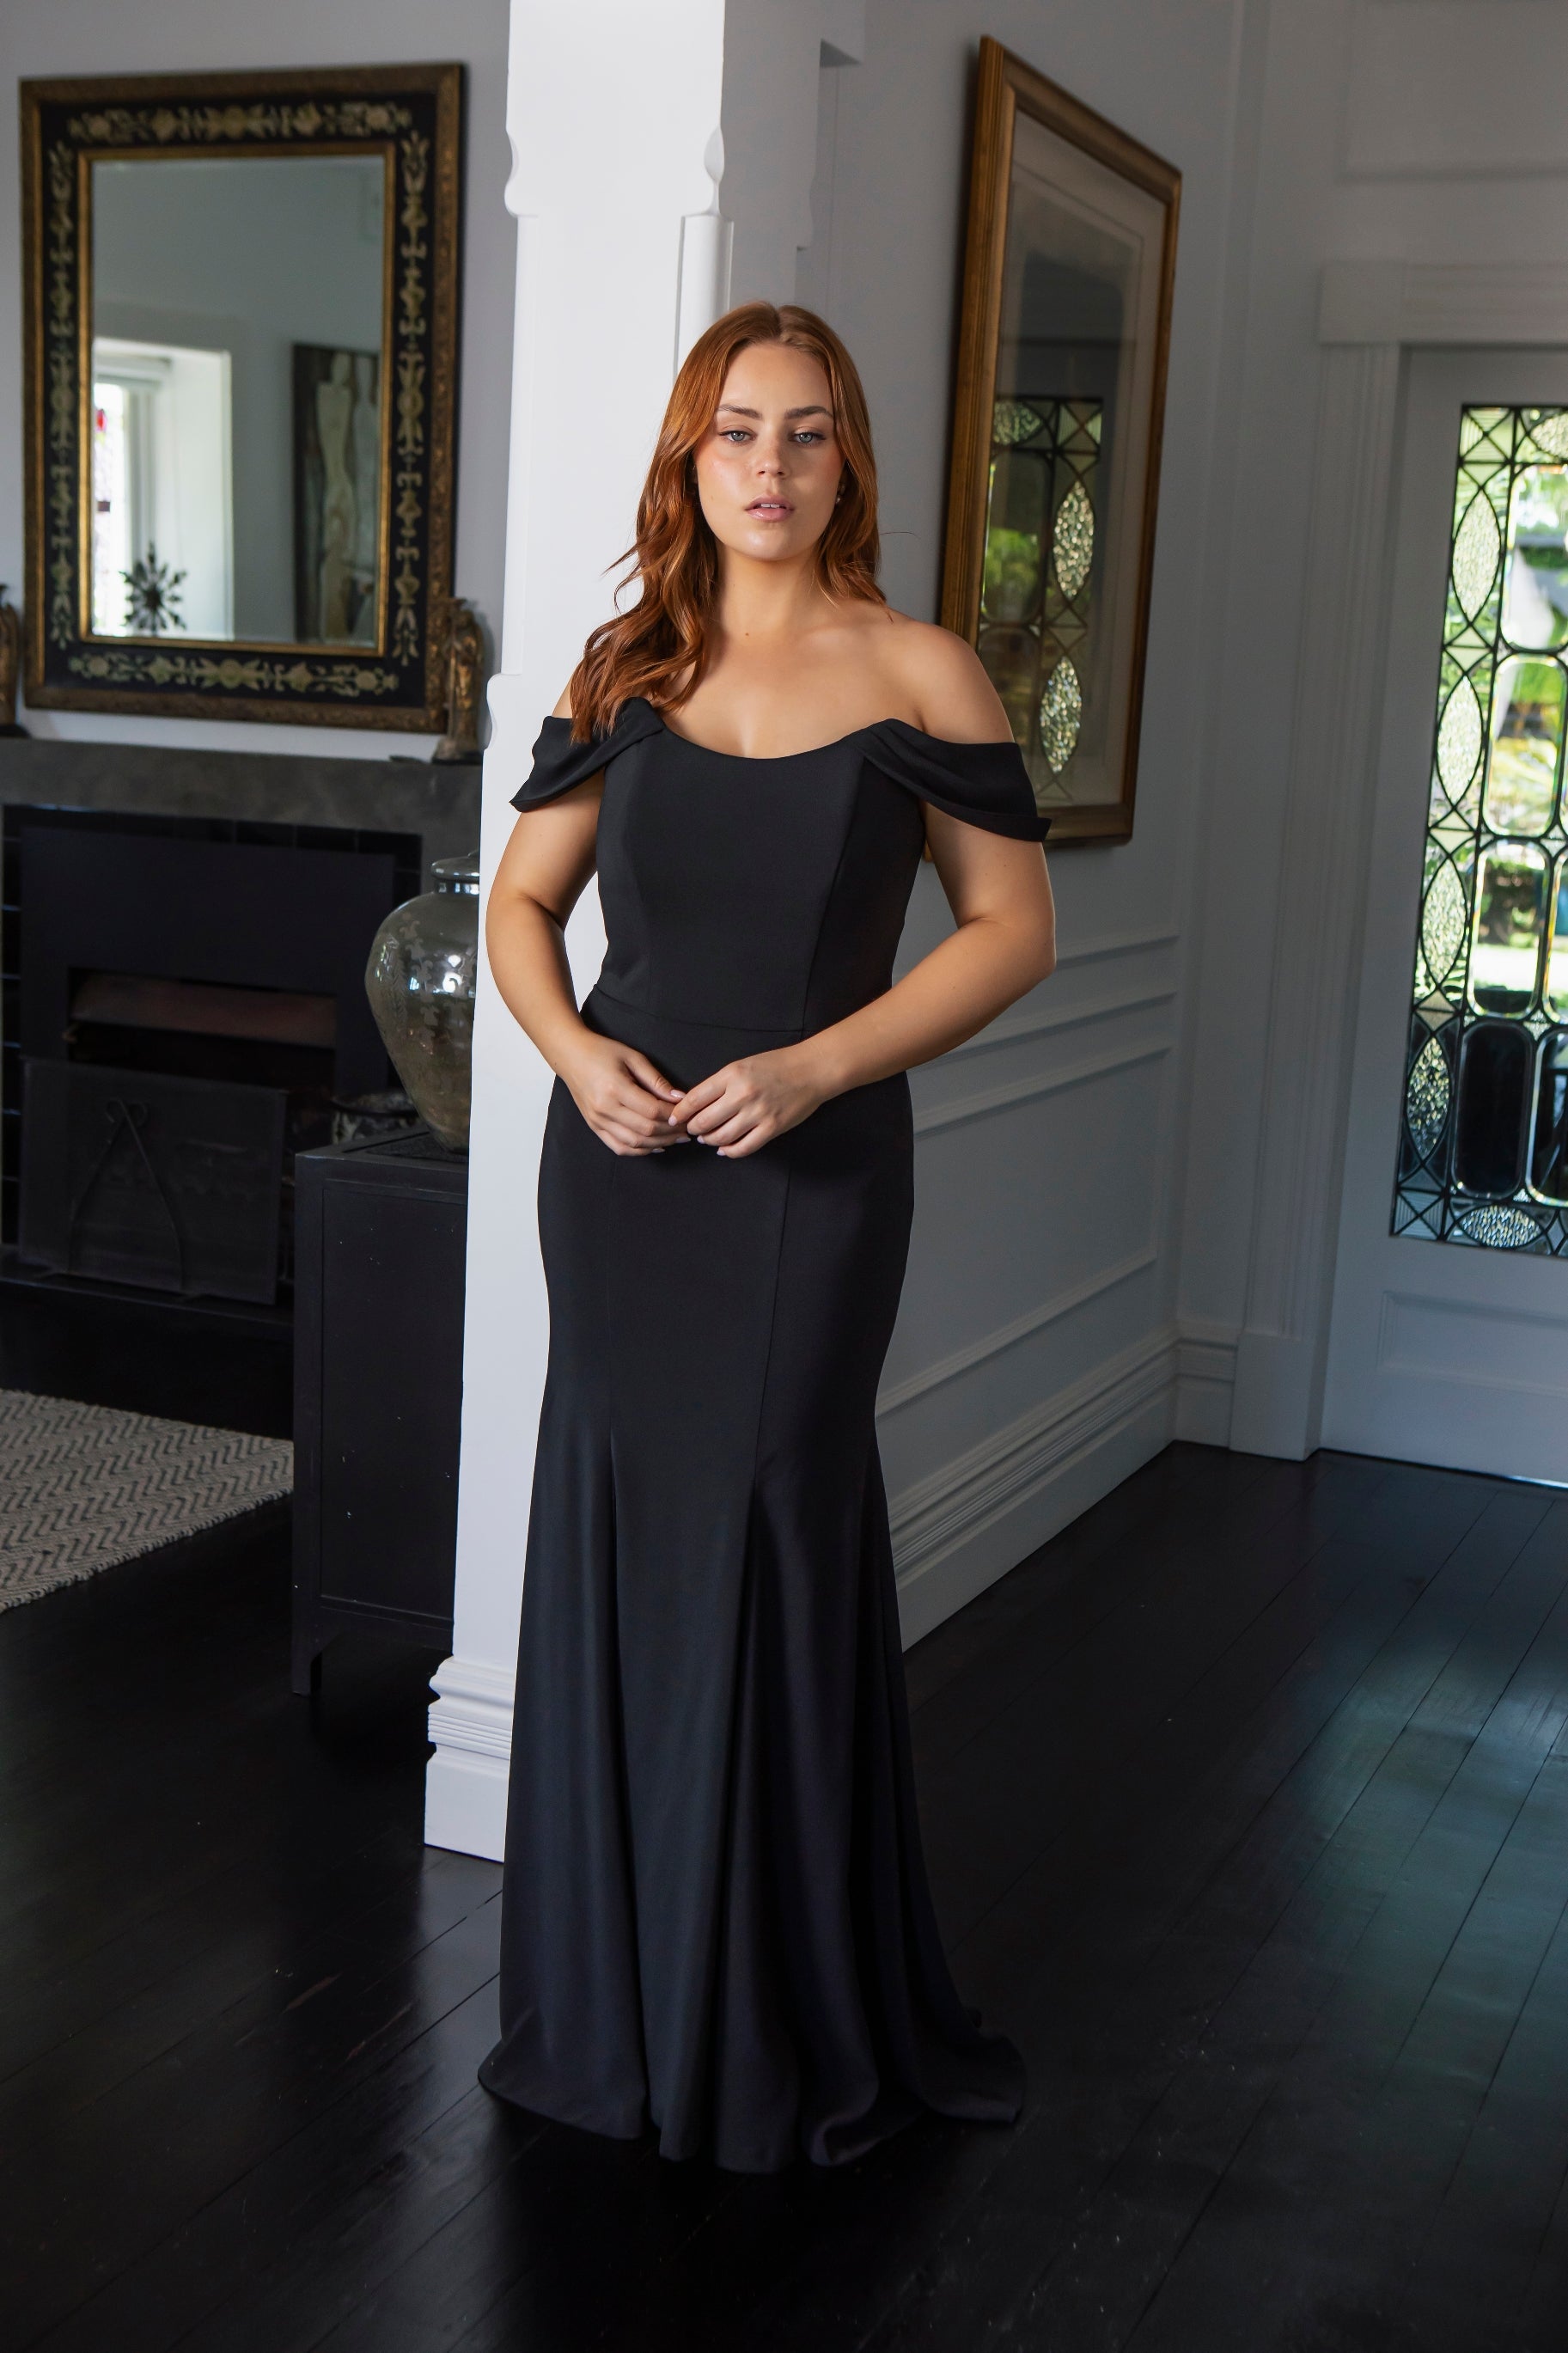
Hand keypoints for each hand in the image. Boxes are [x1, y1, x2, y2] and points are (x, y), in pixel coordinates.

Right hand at [560, 1034, 691, 1155]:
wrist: (571, 1055)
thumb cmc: (602, 1052)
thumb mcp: (633, 1058)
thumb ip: (656, 1080)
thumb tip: (679, 1098)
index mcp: (615, 1088)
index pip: (652, 1110)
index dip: (673, 1115)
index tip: (686, 1113)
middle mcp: (604, 1108)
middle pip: (646, 1129)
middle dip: (671, 1132)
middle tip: (687, 1129)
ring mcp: (597, 1120)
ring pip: (634, 1143)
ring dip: (659, 1143)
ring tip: (676, 1138)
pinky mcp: (594, 1127)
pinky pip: (619, 1147)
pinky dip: (640, 1150)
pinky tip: (655, 1145)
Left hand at [668, 1045, 827, 1158]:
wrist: (811, 1070)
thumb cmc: (776, 1065)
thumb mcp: (742, 1065)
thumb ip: (720, 1083)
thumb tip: (696, 1103)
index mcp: (731, 1075)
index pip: (694, 1099)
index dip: (680, 1112)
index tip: (675, 1118)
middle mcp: (742, 1095)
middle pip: (703, 1121)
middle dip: (693, 1129)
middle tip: (691, 1130)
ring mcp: (757, 1114)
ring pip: (721, 1137)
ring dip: (709, 1140)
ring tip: (707, 1138)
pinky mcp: (771, 1128)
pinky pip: (744, 1147)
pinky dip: (730, 1151)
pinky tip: (724, 1149)